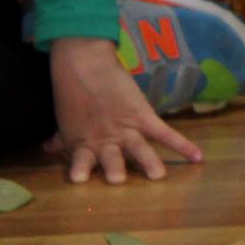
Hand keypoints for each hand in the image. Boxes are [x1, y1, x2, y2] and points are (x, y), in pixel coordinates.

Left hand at [46, 37, 202, 183]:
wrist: (84, 63)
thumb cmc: (71, 92)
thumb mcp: (64, 119)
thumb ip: (61, 137)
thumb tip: (48, 147)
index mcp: (83, 143)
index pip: (82, 162)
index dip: (81, 171)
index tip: (79, 181)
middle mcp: (105, 139)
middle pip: (112, 159)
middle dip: (114, 169)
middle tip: (116, 180)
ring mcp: (126, 127)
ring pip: (139, 149)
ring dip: (147, 162)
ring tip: (156, 175)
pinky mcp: (142, 114)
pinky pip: (165, 132)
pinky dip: (182, 144)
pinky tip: (197, 157)